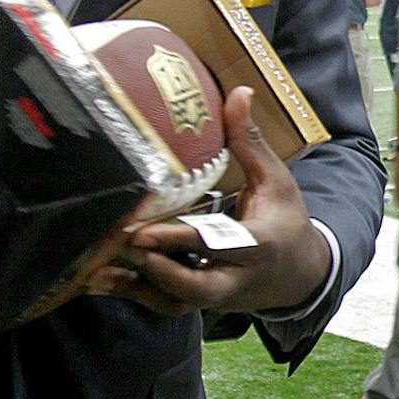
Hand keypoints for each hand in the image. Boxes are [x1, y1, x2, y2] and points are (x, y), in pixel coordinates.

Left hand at [90, 87, 330, 316]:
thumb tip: (239, 92)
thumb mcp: (276, 180)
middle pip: (198, 288)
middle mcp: (238, 276)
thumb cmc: (284, 220)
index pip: (220, 245)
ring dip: (139, 288)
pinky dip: (135, 294)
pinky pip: (166, 305)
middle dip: (160, 272)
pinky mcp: (203, 303)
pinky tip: (102, 277)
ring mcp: (219, 294)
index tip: (144, 232)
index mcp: (259, 244)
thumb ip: (250, 141)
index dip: (182, 241)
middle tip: (125, 246)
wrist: (299, 274)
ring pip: (178, 303)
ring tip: (100, 267)